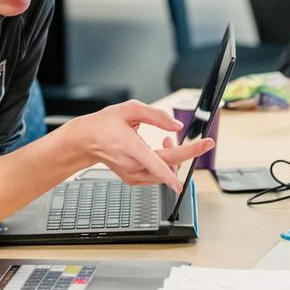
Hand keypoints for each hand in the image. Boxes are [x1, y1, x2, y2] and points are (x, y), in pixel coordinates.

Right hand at [59, 99, 214, 192]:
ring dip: (173, 157)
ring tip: (166, 140)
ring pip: (165, 172)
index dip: (185, 155)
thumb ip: (155, 115)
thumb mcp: (129, 109)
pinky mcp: (133, 180)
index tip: (203, 149)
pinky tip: (158, 150)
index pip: (162, 158)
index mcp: (131, 148)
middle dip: (187, 152)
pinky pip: (157, 176)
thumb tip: (176, 126)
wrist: (86, 141)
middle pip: (170, 165)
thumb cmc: (105, 124)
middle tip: (202, 142)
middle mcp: (132, 165)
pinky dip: (164, 164)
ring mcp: (133, 175)